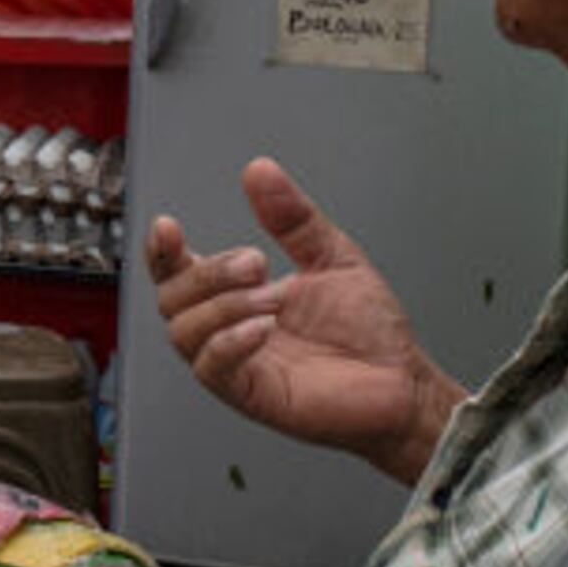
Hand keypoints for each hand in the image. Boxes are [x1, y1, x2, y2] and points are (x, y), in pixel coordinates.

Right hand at [146, 158, 461, 487]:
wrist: (404, 382)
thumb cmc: (369, 333)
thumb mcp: (331, 257)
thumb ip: (291, 218)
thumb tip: (260, 172)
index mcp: (237, 296)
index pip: (177, 272)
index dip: (163, 251)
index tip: (169, 227)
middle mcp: (227, 329)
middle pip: (171, 298)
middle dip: (206, 273)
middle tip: (255, 263)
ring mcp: (236, 363)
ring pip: (184, 332)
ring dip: (221, 307)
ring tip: (270, 298)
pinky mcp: (250, 394)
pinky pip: (213, 369)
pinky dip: (230, 343)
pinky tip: (263, 328)